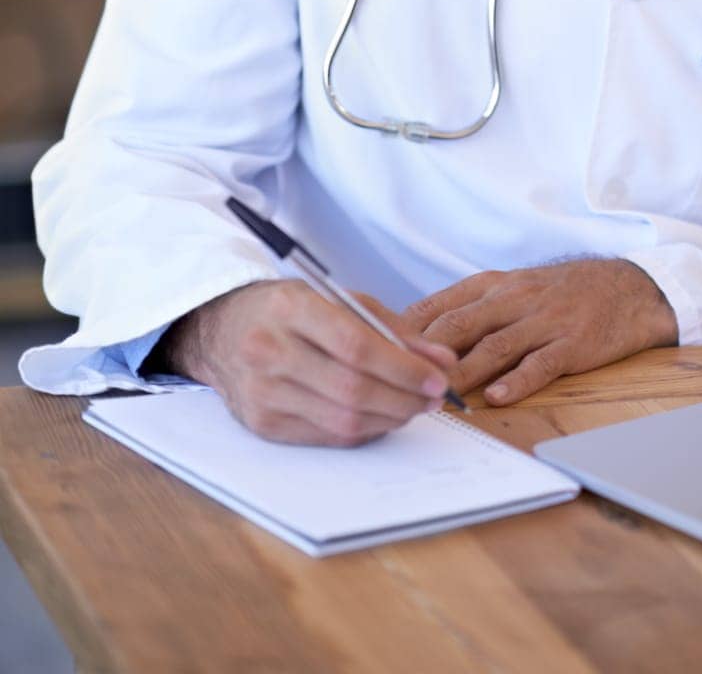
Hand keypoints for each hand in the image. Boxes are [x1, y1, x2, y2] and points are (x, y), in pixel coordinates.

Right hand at [152, 279, 457, 446]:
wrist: (223, 330)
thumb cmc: (290, 310)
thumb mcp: (339, 300)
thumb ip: (392, 328)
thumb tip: (441, 360)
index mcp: (290, 308)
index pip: (355, 345)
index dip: (402, 367)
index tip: (436, 378)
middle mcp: (269, 350)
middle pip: (351, 388)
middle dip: (403, 398)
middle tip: (433, 398)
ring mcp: (261, 392)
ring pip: (341, 420)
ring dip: (389, 419)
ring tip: (414, 408)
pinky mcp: (261, 424)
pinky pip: (325, 437)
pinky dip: (363, 431)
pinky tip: (382, 418)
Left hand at [401, 258, 677, 405]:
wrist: (627, 287)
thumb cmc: (561, 293)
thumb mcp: (512, 288)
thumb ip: (470, 309)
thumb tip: (416, 335)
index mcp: (494, 284)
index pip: (439, 305)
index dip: (406, 331)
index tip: (376, 354)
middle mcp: (514, 298)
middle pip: (459, 325)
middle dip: (424, 355)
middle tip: (395, 382)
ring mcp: (544, 320)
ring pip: (494, 346)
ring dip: (462, 374)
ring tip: (437, 397)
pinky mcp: (573, 342)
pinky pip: (541, 362)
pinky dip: (518, 380)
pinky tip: (497, 397)